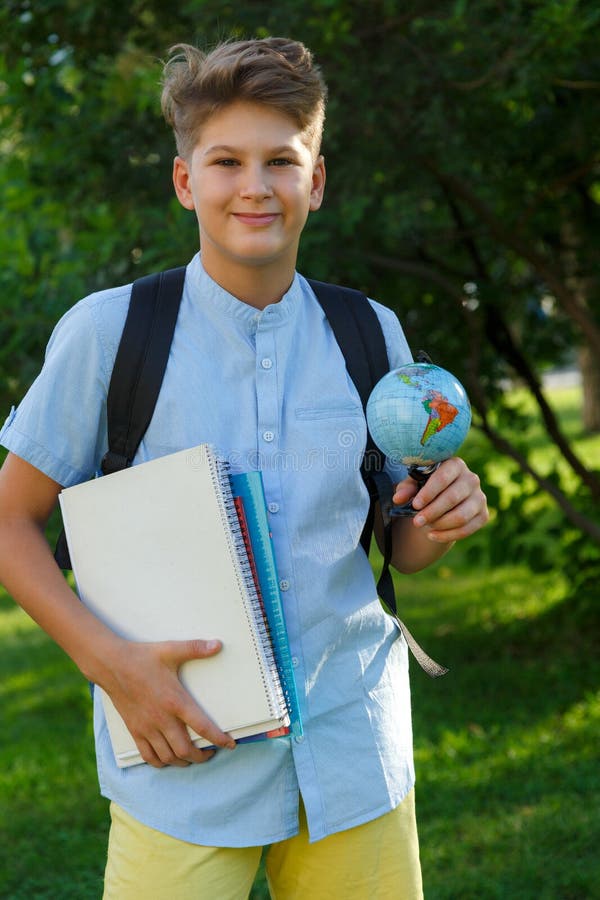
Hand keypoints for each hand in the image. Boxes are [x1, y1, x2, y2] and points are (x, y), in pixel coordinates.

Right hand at [102, 638, 235, 767]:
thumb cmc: (142, 657)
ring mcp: (147, 727)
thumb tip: (218, 644)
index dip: (219, 739)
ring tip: (192, 757)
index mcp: (176, 701)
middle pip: (185, 750)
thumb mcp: (171, 650)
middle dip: (201, 757)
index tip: (230, 744)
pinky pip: (148, 756)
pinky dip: (160, 763)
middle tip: (211, 753)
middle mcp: (162, 719)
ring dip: (183, 762)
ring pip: (168, 757)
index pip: (202, 727)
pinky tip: (167, 759)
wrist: (111, 665)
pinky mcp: (135, 730)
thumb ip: (196, 648)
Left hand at [393, 457, 487, 542]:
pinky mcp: (483, 515)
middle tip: (416, 522)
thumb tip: (398, 498)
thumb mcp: (415, 484)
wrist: (445, 500)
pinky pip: (467, 529)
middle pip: (452, 498)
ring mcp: (480, 497)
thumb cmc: (428, 487)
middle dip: (432, 512)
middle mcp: (471, 479)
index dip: (429, 492)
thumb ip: (406, 488)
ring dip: (440, 524)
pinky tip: (432, 536)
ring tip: (425, 527)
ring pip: (461, 516)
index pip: (443, 477)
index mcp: (455, 465)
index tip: (415, 505)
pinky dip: (447, 535)